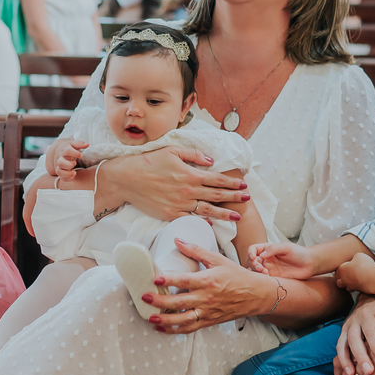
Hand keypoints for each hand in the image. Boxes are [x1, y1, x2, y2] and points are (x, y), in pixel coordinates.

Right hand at [54, 140, 87, 181]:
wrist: (58, 151)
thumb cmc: (68, 147)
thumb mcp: (73, 144)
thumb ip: (80, 144)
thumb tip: (87, 144)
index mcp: (63, 150)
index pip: (67, 151)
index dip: (74, 153)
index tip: (81, 155)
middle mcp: (60, 158)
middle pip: (60, 162)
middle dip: (69, 164)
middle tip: (75, 163)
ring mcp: (59, 166)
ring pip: (59, 171)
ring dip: (67, 173)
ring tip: (74, 172)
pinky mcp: (60, 172)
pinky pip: (61, 177)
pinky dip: (67, 178)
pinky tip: (73, 176)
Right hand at [107, 147, 249, 221]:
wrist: (127, 178)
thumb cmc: (149, 161)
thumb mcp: (172, 150)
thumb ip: (193, 154)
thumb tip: (211, 160)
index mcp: (190, 174)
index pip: (217, 179)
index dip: (232, 183)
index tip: (243, 185)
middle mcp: (188, 190)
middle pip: (216, 195)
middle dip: (234, 197)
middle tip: (247, 199)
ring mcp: (180, 204)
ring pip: (207, 210)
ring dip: (224, 213)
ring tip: (237, 216)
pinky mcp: (170, 214)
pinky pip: (190, 219)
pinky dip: (202, 221)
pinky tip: (212, 223)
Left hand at [144, 238, 267, 333]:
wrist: (255, 295)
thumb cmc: (237, 276)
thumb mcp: (218, 260)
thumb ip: (196, 251)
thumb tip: (178, 240)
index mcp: (208, 280)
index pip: (185, 281)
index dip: (169, 280)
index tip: (155, 279)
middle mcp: (207, 298)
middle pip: (180, 302)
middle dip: (160, 301)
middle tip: (144, 298)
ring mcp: (208, 312)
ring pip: (183, 320)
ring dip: (165, 320)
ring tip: (150, 318)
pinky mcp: (209, 321)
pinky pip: (190, 328)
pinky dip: (175, 330)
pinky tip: (162, 328)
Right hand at [249, 242, 314, 277]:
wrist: (309, 264)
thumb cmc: (299, 253)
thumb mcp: (286, 247)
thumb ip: (273, 249)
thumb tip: (260, 255)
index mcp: (268, 249)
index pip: (254, 249)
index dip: (250, 253)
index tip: (253, 257)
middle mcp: (267, 258)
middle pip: (253, 261)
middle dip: (253, 264)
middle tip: (261, 267)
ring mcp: (270, 268)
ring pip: (256, 271)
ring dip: (257, 272)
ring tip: (265, 272)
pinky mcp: (274, 277)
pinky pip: (263, 278)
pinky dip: (262, 278)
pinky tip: (268, 277)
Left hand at [335, 253, 374, 292]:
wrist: (371, 278)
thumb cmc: (364, 265)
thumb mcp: (358, 256)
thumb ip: (354, 258)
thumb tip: (355, 260)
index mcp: (341, 270)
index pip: (337, 271)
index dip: (342, 269)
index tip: (348, 267)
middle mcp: (343, 280)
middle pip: (339, 282)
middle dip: (343, 280)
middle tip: (351, 275)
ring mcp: (350, 286)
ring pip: (347, 288)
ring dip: (351, 284)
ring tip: (358, 279)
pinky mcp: (358, 291)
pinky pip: (356, 290)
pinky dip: (358, 287)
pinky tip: (364, 282)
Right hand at [335, 295, 374, 374]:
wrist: (366, 304)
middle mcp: (364, 314)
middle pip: (371, 333)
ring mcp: (351, 323)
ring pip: (354, 340)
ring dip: (361, 357)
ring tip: (369, 372)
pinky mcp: (343, 332)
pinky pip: (341, 346)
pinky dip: (344, 360)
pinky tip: (350, 373)